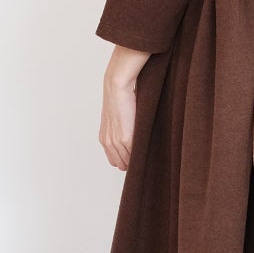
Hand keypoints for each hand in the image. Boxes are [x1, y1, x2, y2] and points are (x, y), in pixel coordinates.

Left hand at [99, 47, 149, 170]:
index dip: (126, 160)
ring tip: (148, 155)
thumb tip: (134, 134)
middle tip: (144, 158)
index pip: (115, 160)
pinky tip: (149, 150)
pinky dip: (141, 154)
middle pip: (121, 164)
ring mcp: (116, 142)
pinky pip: (134, 155)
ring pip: (128, 162)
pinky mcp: (125, 139)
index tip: (136, 158)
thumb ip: (121, 130)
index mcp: (104, 138)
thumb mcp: (116, 118)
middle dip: (132, 162)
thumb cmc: (120, 98)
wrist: (117, 88)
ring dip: (138, 159)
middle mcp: (108, 142)